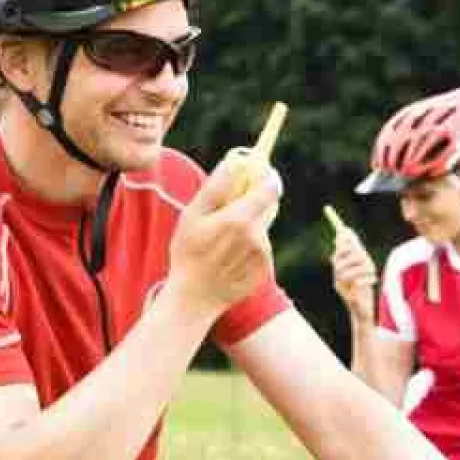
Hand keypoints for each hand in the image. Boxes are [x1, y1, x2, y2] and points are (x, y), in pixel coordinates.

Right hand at [168, 158, 280, 317]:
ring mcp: (263, 256)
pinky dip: (249, 248)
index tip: (258, 174)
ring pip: (262, 229)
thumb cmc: (188, 253)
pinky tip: (228, 258)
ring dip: (249, 227)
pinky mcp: (264, 271)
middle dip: (253, 202)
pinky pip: (260, 249)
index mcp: (241, 219)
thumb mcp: (193, 215)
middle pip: (268, 206)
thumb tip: (236, 161)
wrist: (193, 298)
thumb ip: (216, 186)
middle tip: (230, 211)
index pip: (271, 187)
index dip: (266, 177)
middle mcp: (258, 237)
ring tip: (222, 242)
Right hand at [331, 231, 376, 323]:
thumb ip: (354, 251)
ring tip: (372, 272)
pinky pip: (356, 283)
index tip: (346, 230)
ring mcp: (342, 288)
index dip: (342, 242)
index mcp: (339, 270)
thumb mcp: (360, 267)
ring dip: (364, 268)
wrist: (364, 312)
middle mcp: (337, 278)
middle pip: (341, 260)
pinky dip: (366, 280)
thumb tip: (346, 232)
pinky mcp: (350, 298)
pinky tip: (372, 281)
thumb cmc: (363, 288)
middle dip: (357, 257)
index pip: (338, 253)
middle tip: (368, 259)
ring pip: (349, 271)